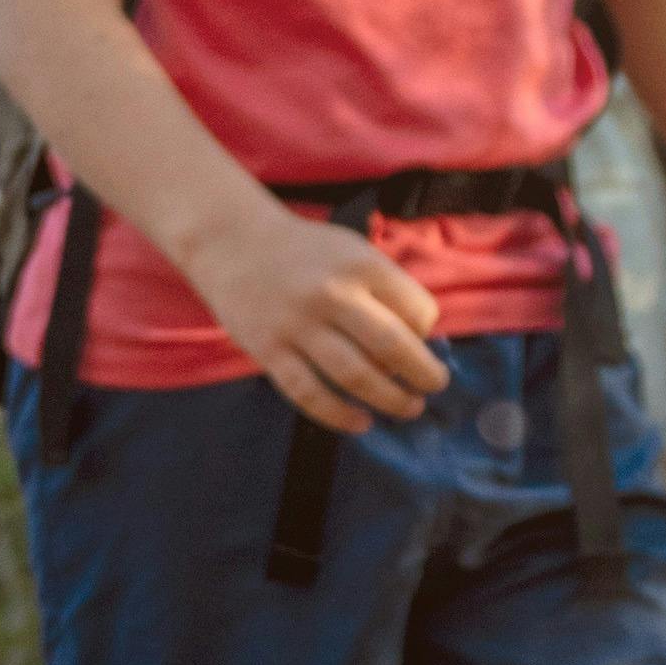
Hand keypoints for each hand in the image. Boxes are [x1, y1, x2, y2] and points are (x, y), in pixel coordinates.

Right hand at [188, 201, 446, 432]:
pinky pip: (308, 393)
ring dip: (390, 399)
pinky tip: (360, 422)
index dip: (428, 333)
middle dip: (423, 374)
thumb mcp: (351, 251)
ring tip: (408, 408)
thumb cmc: (303, 251)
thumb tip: (418, 343)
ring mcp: (297, 325)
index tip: (422, 342)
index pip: (416, 309)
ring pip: (354, 376)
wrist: (232, 242)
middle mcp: (332, 294)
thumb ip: (383, 289)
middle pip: (392, 346)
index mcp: (361, 265)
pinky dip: (338, 415)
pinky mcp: (269, 350)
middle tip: (433, 387)